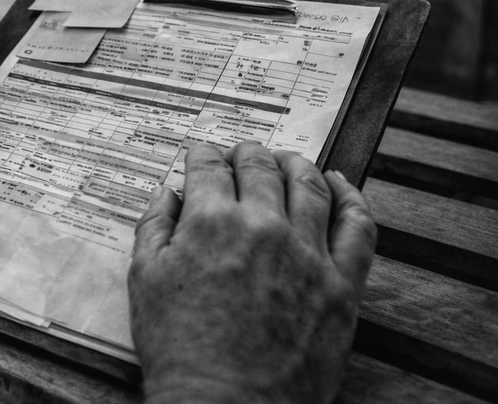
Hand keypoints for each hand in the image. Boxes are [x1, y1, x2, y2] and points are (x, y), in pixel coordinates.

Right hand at [128, 142, 376, 403]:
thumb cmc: (180, 350)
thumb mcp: (144, 281)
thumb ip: (153, 227)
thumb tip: (167, 195)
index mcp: (210, 221)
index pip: (209, 168)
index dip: (202, 155)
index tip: (201, 155)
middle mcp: (263, 225)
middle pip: (260, 168)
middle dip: (246, 152)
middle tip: (241, 152)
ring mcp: (308, 253)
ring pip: (309, 186)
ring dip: (295, 163)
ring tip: (288, 159)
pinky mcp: (342, 284)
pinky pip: (358, 227)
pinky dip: (351, 198)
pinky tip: (340, 186)